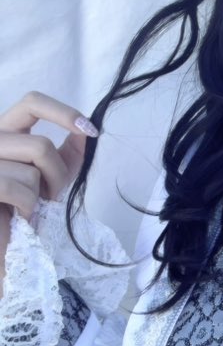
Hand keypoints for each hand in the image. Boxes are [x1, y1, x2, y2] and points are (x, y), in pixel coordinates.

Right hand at [0, 92, 97, 290]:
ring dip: (40, 195)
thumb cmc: (21, 207)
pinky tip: (19, 216)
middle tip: (51, 195)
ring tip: (28, 208)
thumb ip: (67, 153)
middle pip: (41, 145)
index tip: (90, 130)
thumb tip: (87, 130)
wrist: (1, 243)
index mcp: (5, 132)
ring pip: (31, 170)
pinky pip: (18, 188)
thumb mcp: (50, 176)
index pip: (32, 102)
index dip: (64, 112)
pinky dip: (27, 206)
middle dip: (57, 175)